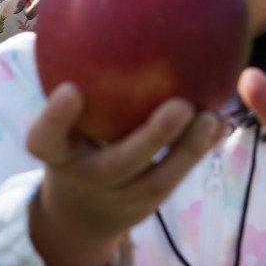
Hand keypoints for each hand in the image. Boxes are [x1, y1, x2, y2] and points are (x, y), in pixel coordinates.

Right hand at [27, 86, 224, 265]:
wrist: (78, 217)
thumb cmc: (72, 152)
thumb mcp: (61, 133)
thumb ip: (74, 103)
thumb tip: (101, 48)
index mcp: (56, 158)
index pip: (45, 140)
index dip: (56, 119)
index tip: (71, 91)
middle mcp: (85, 181)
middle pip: (116, 164)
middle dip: (150, 137)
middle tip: (179, 105)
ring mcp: (119, 201)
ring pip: (157, 180)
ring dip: (188, 151)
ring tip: (213, 119)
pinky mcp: (145, 207)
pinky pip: (174, 180)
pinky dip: (198, 152)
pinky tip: (220, 125)